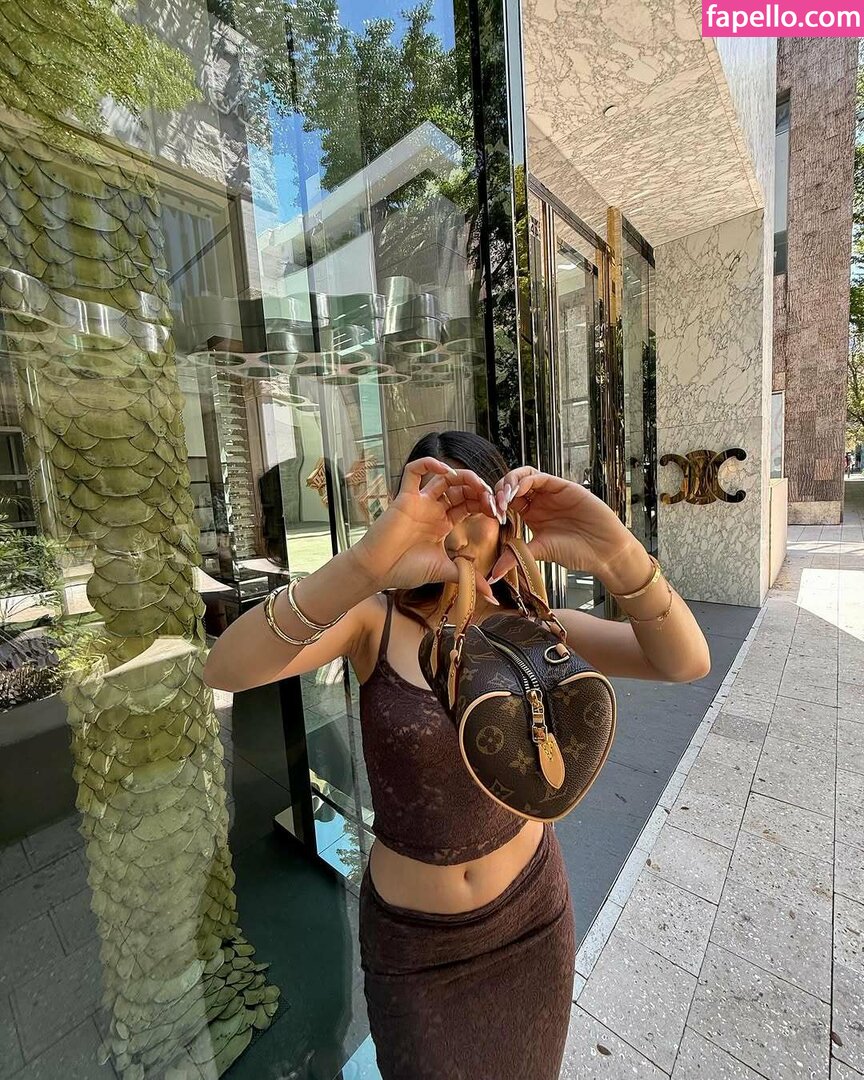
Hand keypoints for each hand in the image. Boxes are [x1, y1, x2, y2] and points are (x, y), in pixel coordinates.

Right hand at [351, 457, 501, 600]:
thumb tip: (491, 595)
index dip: (486, 504)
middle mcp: (434, 509)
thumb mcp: (445, 572)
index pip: (470, 504)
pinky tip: (446, 472)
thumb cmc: (405, 570)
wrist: (378, 571)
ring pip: (443, 477)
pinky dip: (429, 464)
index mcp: (444, 523)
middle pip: (461, 488)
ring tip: (476, 484)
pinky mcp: (405, 497)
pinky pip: (413, 471)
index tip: (498, 514)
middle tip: (492, 499)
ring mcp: (420, 502)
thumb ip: (468, 576)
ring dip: (463, 476)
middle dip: (479, 490)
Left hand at [485, 467, 638, 584]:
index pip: (506, 502)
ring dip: (509, 482)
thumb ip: (516, 557)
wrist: (604, 550)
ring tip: (503, 496)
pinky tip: (517, 491)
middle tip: (494, 504)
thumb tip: (493, 575)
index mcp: (530, 515)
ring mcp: (550, 492)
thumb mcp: (539, 552)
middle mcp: (538, 501)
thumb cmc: (576, 552)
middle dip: (499, 492)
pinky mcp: (562, 486)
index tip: (491, 516)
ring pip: (523, 476)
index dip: (495, 505)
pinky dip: (525, 480)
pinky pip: (539, 476)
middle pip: (511, 486)